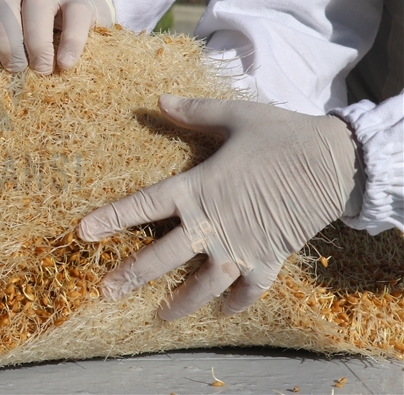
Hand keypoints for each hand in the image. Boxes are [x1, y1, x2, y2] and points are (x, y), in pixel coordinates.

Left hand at [0, 0, 113, 94]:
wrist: (79, 12)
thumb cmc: (37, 43)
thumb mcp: (14, 54)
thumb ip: (0, 68)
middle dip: (5, 43)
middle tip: (18, 70)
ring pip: (36, 6)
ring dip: (36, 43)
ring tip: (43, 70)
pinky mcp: (79, 1)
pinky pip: (75, 14)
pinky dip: (70, 41)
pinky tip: (66, 64)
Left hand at [77, 95, 362, 319]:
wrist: (334, 161)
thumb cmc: (281, 135)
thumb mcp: (234, 116)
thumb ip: (194, 113)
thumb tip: (159, 100)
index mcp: (198, 187)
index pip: (144, 205)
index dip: (111, 218)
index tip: (82, 232)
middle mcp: (213, 223)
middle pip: (163, 256)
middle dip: (132, 275)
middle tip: (105, 292)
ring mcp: (241, 246)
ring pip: (203, 283)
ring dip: (181, 302)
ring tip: (159, 317)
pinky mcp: (270, 259)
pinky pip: (249, 289)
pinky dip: (236, 303)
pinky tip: (221, 313)